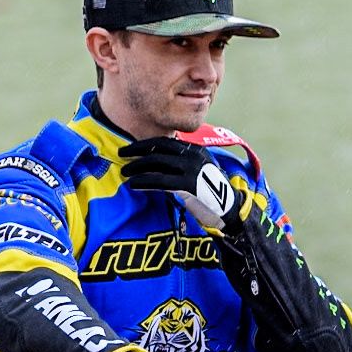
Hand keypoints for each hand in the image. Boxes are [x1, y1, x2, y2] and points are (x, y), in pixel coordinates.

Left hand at [120, 138, 238, 229]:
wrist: (229, 209)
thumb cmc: (210, 193)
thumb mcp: (197, 171)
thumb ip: (180, 164)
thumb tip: (154, 164)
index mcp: (195, 150)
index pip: (165, 142)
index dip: (145, 144)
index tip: (130, 148)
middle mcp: (193, 155)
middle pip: (158, 148)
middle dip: (136, 151)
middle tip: (121, 155)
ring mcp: (192, 169)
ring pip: (156, 162)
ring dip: (137, 167)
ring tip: (125, 172)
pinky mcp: (189, 185)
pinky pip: (160, 180)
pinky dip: (144, 181)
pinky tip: (134, 185)